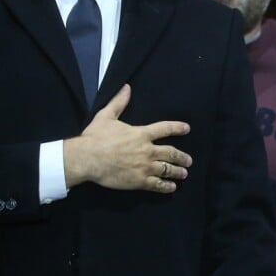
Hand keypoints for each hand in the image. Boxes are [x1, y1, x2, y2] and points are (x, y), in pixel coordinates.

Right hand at [63, 84, 191, 192]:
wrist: (86, 159)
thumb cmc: (95, 137)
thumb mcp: (106, 116)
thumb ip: (119, 102)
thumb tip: (126, 87)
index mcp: (142, 134)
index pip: (165, 129)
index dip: (177, 128)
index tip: (187, 129)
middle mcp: (147, 150)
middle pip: (171, 153)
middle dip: (182, 157)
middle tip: (189, 160)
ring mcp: (144, 166)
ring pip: (167, 169)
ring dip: (177, 172)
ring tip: (184, 174)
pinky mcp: (139, 181)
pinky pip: (157, 184)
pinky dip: (166, 186)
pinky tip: (171, 187)